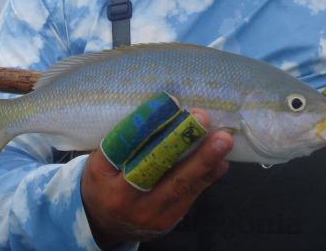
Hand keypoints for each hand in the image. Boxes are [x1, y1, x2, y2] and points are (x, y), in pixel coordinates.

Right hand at [81, 109, 232, 247]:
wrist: (104, 224)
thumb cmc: (105, 180)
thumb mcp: (102, 159)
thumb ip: (125, 141)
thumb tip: (164, 111)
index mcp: (104, 174)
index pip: (125, 143)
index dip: (149, 122)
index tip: (171, 102)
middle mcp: (125, 197)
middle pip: (155, 165)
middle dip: (182, 141)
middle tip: (202, 119)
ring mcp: (148, 214)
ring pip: (180, 183)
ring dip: (205, 160)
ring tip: (223, 140)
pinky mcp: (168, 221)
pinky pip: (190, 196)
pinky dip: (207, 177)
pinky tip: (221, 162)